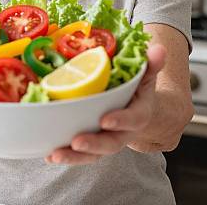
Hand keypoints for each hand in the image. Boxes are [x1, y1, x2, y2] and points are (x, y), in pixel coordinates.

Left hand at [44, 44, 166, 164]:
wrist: (138, 109)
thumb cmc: (139, 89)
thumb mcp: (146, 75)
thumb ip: (151, 64)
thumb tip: (159, 49)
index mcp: (138, 114)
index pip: (133, 119)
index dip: (120, 120)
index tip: (105, 119)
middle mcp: (123, 132)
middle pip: (111, 143)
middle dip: (93, 144)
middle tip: (76, 142)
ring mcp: (107, 141)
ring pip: (93, 154)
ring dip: (74, 157)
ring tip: (55, 154)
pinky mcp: (93, 146)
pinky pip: (80, 154)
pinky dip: (65, 155)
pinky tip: (47, 154)